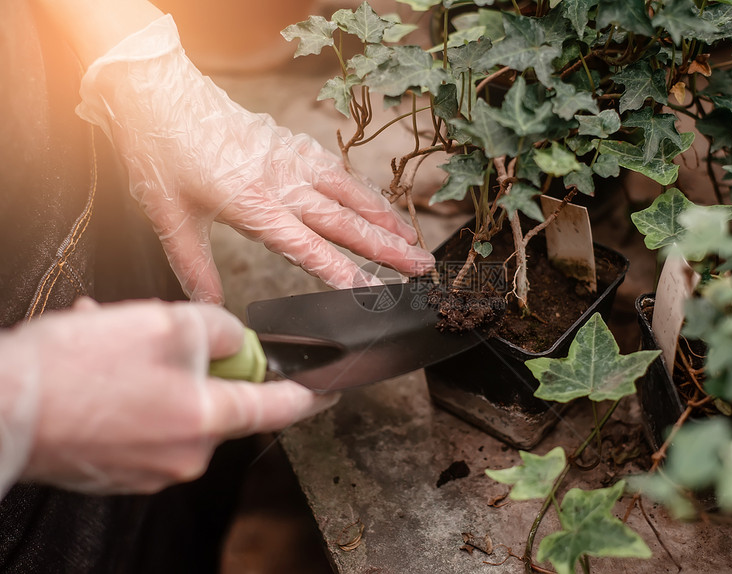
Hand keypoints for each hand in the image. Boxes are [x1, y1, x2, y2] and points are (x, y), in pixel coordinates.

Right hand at [1, 298, 337, 494]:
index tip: (328, 390)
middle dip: (197, 363)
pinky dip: (129, 392)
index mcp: (207, 421)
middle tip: (162, 334)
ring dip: (154, 371)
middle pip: (219, 401)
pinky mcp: (116, 471)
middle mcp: (185, 456)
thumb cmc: (76, 370)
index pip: (279, 408)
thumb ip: (218, 330)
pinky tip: (96, 368)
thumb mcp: (165, 324)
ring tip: (111, 343)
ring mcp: (149, 469)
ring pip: (174, 405)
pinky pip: (142, 422)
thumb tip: (231, 341)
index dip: (310, 395)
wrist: (1, 407)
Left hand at [76, 15, 433, 302]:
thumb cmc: (161, 149)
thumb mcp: (169, 215)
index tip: (373, 292)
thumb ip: (193, 265)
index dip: (341, 271)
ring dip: (385, 218)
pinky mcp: (292, 143)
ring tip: (413, 239)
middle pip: (344, 221)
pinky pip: (338, 171)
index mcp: (251, 203)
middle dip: (386, 248)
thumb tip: (208, 305)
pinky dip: (363, 190)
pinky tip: (377, 203)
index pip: (306, 246)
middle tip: (419, 267)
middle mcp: (280, 181)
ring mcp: (291, 159)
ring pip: (350, 193)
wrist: (159, 91)